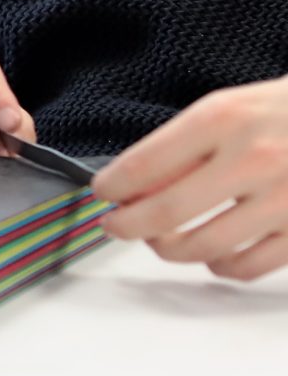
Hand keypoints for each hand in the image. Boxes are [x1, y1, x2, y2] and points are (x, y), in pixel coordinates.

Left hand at [94, 77, 287, 281]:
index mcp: (223, 120)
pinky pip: (247, 266)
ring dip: (169, 249)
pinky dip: (219, 265)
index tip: (104, 193)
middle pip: (166, 213)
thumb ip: (182, 146)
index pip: (144, 164)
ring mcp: (283, 199)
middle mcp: (252, 159)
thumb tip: (133, 189)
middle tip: (116, 226)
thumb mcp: (228, 109)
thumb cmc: (282, 113)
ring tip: (161, 240)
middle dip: (127, 226)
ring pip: (203, 247)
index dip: (112, 187)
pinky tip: (212, 253)